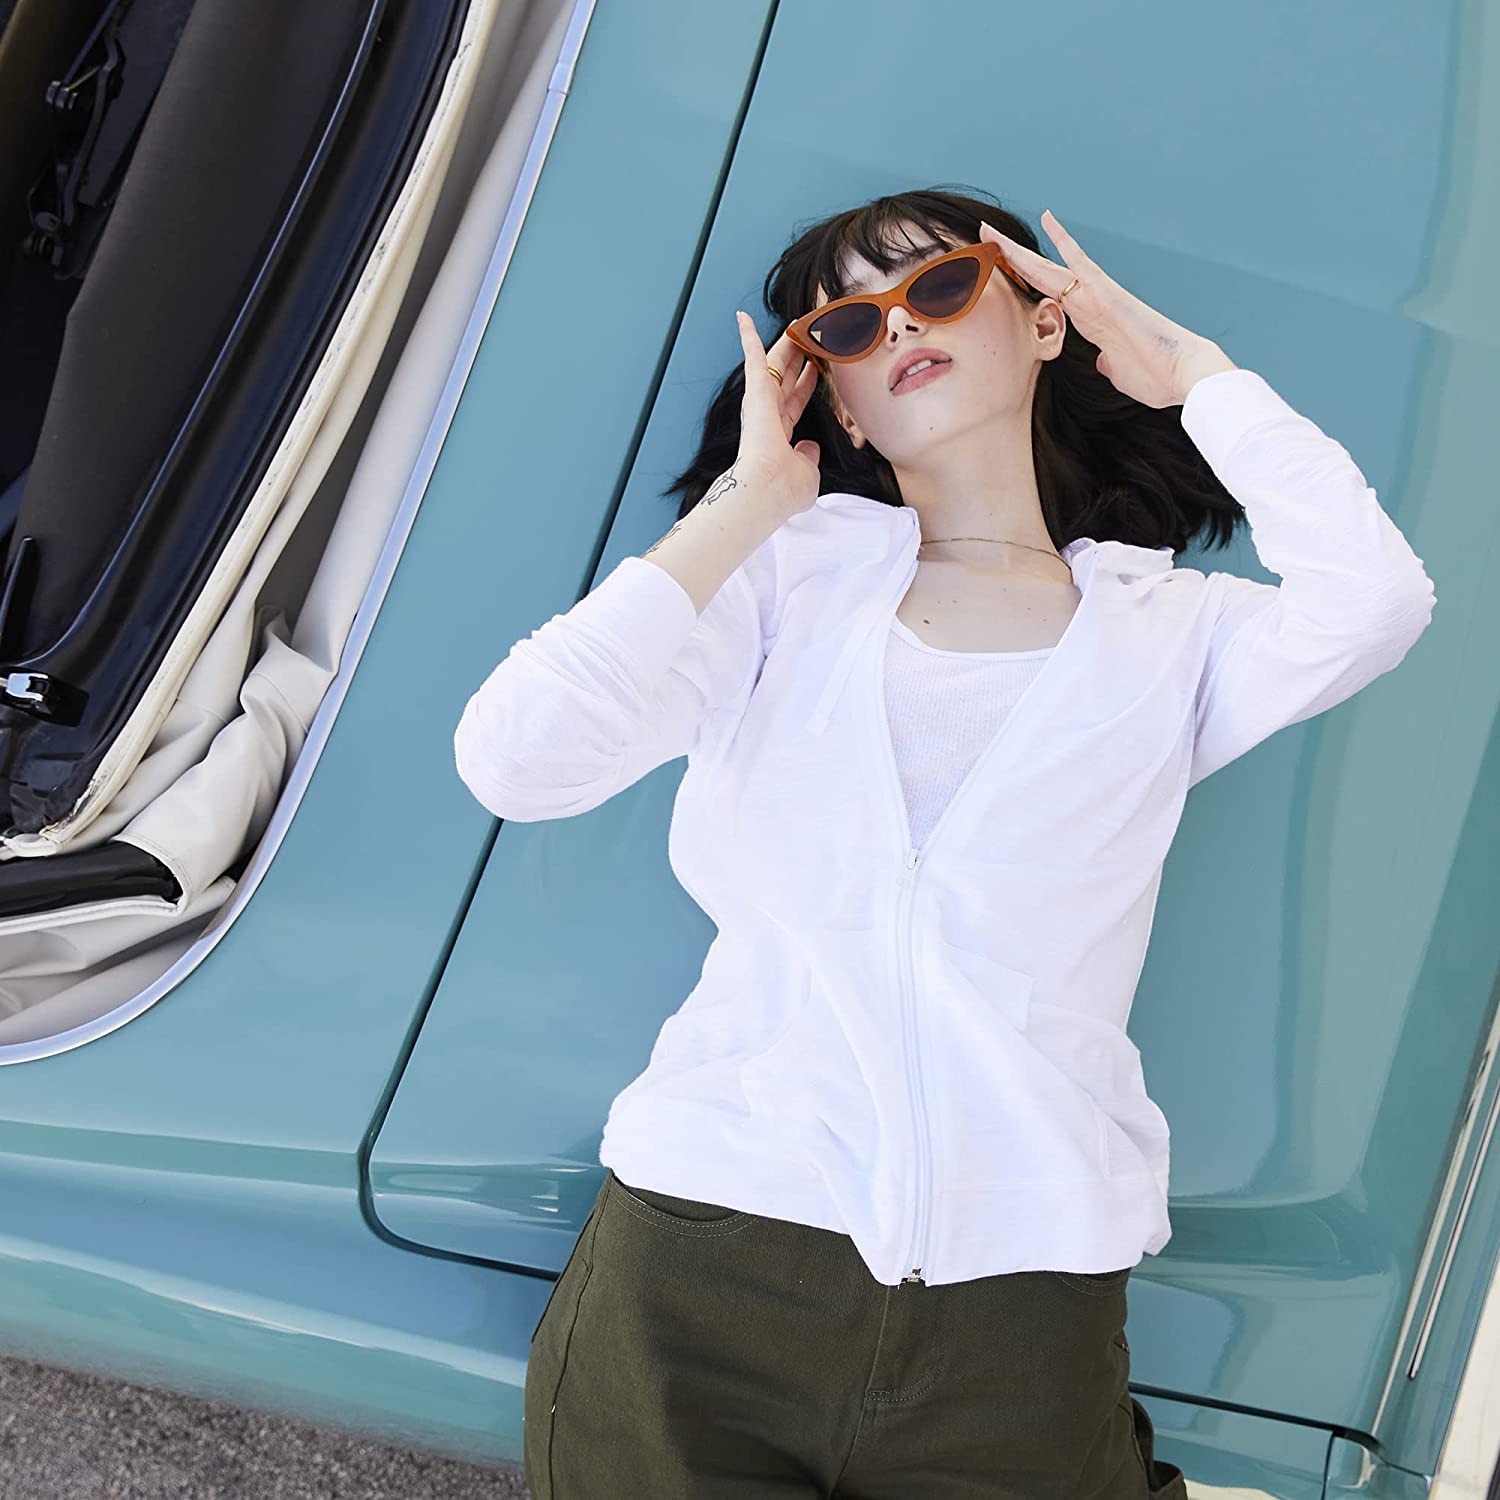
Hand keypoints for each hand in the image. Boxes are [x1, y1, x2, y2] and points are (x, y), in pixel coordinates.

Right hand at [734, 310, 821, 514]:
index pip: (796, 400)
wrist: (766, 491)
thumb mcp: (808, 474)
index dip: (808, 382)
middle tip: (809, 333)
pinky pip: (752, 358)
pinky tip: (743, 318)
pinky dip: (747, 337)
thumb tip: (809, 448)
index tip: (817, 367)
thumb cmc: (783, 489)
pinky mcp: (754, 392)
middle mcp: (767, 416)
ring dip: (786, 341)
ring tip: (798, 320)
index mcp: (779, 433)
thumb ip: (809, 459)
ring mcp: (760, 403)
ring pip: (775, 362)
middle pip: (786, 375)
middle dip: (799, 354)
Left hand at [980, 210, 1234, 407]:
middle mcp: (1090, 303)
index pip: (1048, 295)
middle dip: (1010, 258)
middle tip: (984, 238)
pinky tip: (1047, 218)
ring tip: (990, 233)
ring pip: (1049, 267)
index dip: (1023, 281)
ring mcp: (1097, 296)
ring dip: (1018, 251)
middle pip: (1041, 275)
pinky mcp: (1107, 294)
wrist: (1183, 375)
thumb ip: (1107, 364)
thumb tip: (1102, 363)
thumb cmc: (1156, 377)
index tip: (1001, 269)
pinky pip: (1081, 262)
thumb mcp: (1119, 374)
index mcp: (1090, 322)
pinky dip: (1064, 241)